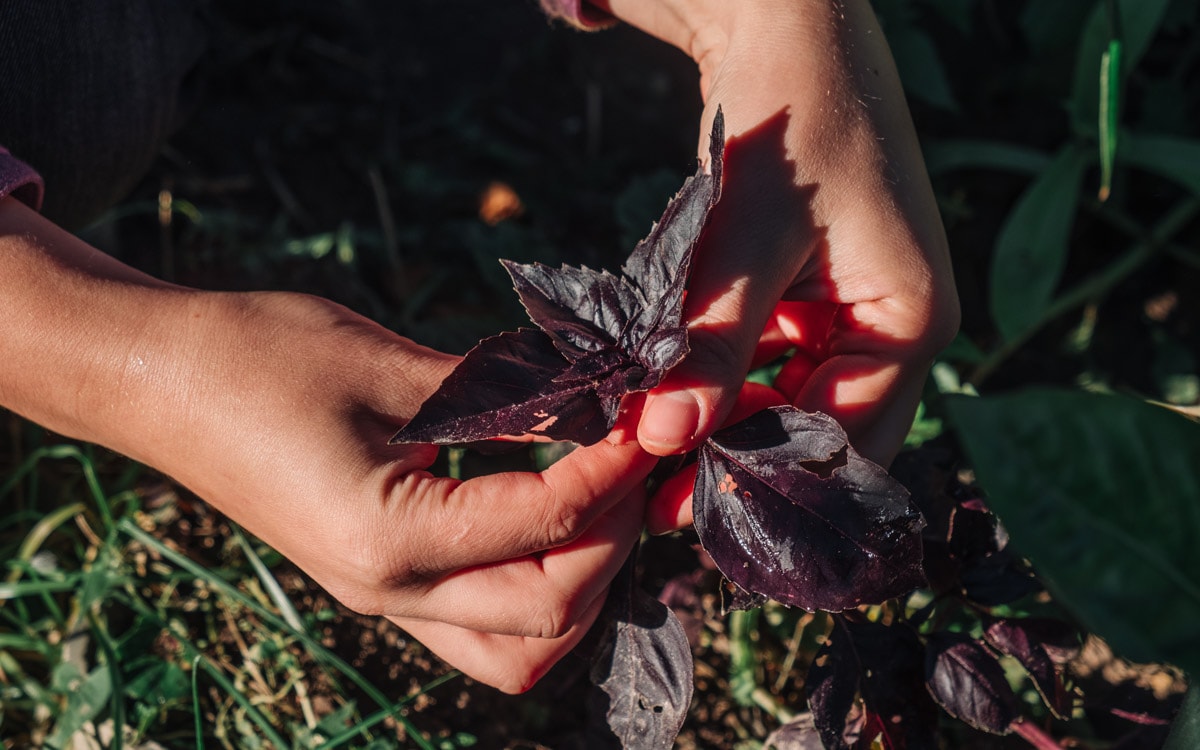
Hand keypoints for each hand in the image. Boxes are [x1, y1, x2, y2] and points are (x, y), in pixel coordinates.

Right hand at [0, 198, 656, 692]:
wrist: (158, 380)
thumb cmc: (258, 357)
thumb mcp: (390, 365)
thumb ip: (502, 397)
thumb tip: (596, 405)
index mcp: (385, 540)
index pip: (544, 525)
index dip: (613, 470)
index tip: (650, 417)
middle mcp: (388, 592)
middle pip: (548, 614)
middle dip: (613, 537)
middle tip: (634, 458)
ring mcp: (383, 598)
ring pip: (521, 649)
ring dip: (582, 585)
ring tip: (601, 499)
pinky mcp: (382, 583)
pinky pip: (484, 624)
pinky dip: (538, 586)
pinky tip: (554, 515)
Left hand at [599, 0, 959, 467]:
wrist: (788, 21)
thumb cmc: (788, 113)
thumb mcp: (747, 233)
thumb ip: (713, 340)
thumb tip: (664, 437)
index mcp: (912, 321)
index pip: (845, 441)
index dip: (764, 482)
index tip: (679, 508)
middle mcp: (892, 326)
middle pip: (817, 428)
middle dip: (739, 459)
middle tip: (652, 492)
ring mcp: (851, 309)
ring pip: (786, 398)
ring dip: (722, 421)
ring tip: (647, 449)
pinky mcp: (810, 290)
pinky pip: (767, 357)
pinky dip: (719, 375)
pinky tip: (664, 392)